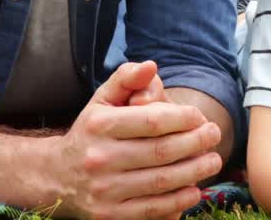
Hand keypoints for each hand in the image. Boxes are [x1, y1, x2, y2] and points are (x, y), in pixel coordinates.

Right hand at [50, 61, 220, 219]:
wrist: (55, 177)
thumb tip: (151, 66)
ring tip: (213, 161)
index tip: (200, 116)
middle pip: (161, 151)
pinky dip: (178, 201)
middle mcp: (100, 158)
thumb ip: (126, 79)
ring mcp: (104, 190)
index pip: (151, 120)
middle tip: (215, 135)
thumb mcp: (101, 100)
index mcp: (100, 126)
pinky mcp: (109, 215)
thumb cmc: (90, 132)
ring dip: (194, 171)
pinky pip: (151, 209)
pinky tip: (194, 190)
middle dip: (196, 143)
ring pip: (160, 181)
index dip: (183, 118)